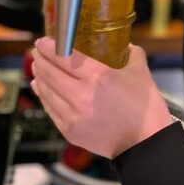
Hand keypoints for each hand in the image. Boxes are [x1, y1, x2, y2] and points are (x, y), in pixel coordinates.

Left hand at [31, 37, 171, 158]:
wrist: (145, 143)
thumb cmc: (145, 107)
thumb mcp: (141, 73)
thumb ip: (132, 54)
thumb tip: (125, 45)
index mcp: (99, 77)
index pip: (64, 57)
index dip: (49, 47)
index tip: (42, 41)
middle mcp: (81, 94)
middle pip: (50, 72)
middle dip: (41, 59)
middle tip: (38, 52)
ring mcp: (73, 115)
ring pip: (46, 91)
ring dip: (39, 76)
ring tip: (37, 67)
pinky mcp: (70, 130)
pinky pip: (50, 109)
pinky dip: (43, 96)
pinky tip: (41, 88)